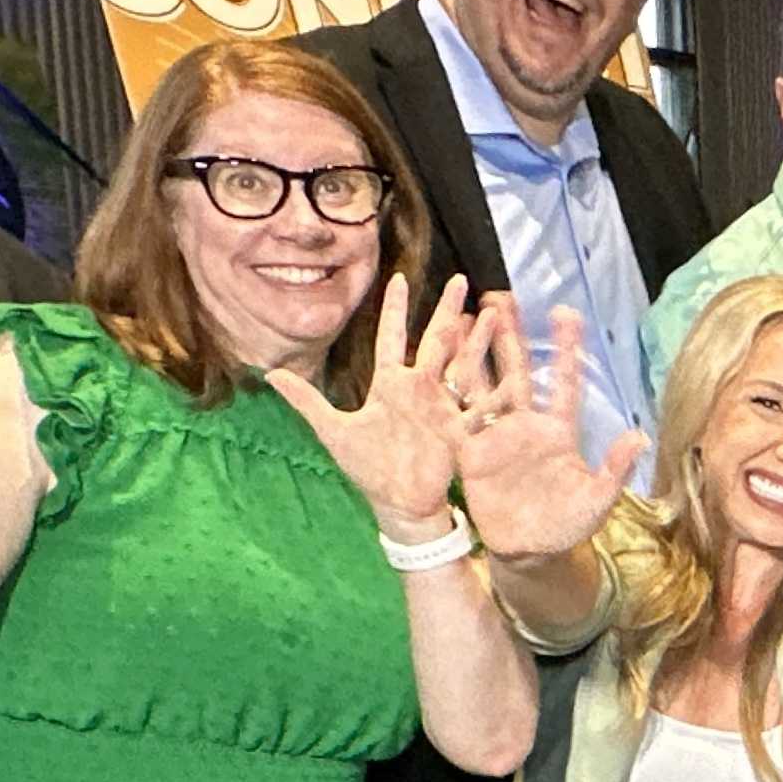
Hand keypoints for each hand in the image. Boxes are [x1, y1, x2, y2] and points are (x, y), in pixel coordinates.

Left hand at [267, 271, 470, 538]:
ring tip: (494, 308)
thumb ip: (306, 400)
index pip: (391, 336)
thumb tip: (269, 373)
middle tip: (460, 278)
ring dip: (477, 336)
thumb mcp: (333, 431)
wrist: (399, 504)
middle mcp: (419, 388)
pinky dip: (496, 380)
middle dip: (446, 309)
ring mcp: (443, 404)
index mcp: (390, 384)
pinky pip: (480, 398)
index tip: (399, 278)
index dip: (394, 308)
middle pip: (435, 339)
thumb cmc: (368, 469)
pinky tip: (513, 365)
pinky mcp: (460, 425)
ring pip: (463, 360)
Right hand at [447, 303, 643, 563]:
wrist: (531, 551)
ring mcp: (497, 436)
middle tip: (501, 295)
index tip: (566, 312)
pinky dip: (449, 393)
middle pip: (518, 371)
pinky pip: (459, 418)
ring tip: (463, 316)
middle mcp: (526, 425)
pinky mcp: (471, 453)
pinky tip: (438, 365)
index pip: (564, 382)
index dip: (566, 348)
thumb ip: (614, 469)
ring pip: (484, 385)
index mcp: (559, 431)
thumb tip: (640, 437)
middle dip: (510, 335)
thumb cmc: (569, 524)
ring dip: (475, 352)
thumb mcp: (597, 500)